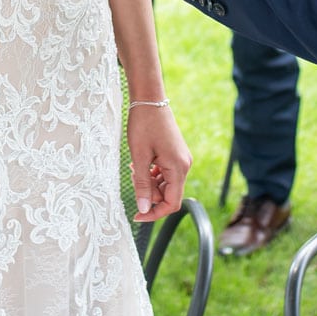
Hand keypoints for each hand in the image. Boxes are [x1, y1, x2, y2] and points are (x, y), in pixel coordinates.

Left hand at [126, 100, 189, 221]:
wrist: (149, 99)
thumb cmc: (143, 125)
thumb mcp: (139, 157)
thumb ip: (142, 185)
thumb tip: (143, 210)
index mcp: (178, 168)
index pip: (171, 203)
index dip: (154, 213)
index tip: (137, 216)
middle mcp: (184, 165)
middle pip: (168, 194)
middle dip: (149, 193)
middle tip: (132, 179)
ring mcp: (181, 159)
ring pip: (166, 184)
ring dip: (149, 183)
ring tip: (134, 169)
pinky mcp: (175, 153)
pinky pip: (165, 173)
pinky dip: (153, 174)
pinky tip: (140, 165)